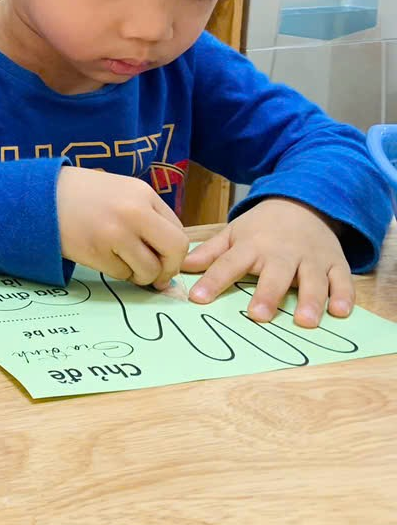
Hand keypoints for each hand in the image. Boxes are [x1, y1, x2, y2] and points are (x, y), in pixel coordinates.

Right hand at [57, 167, 188, 289]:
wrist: (40, 195)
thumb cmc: (82, 194)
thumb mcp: (121, 191)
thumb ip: (147, 215)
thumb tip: (169, 254)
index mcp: (143, 194)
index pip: (178, 231)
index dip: (174, 252)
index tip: (164, 260)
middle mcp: (134, 212)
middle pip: (174, 250)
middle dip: (169, 269)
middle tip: (159, 277)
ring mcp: (116, 233)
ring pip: (149, 269)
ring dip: (142, 276)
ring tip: (127, 266)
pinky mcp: (97, 252)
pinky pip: (122, 274)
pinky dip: (118, 272)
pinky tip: (105, 258)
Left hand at [183, 199, 353, 327]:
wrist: (304, 203)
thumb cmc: (262, 227)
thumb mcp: (234, 234)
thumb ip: (210, 253)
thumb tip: (181, 268)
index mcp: (252, 246)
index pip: (229, 264)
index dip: (213, 281)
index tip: (198, 299)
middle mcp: (282, 253)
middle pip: (274, 275)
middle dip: (267, 294)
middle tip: (258, 316)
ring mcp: (311, 258)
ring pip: (312, 280)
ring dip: (310, 300)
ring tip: (304, 321)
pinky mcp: (336, 263)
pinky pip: (342, 280)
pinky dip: (344, 295)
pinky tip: (341, 312)